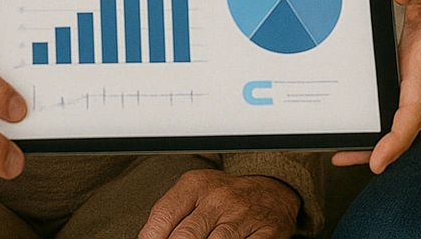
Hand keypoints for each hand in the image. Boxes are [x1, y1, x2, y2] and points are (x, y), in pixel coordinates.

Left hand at [138, 170, 299, 238]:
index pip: (163, 217)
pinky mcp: (264, 234)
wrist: (272, 193)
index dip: (153, 238)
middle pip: (185, 237)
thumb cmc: (226, 198)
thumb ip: (170, 215)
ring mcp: (241, 217)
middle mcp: (218, 199)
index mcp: (195, 186)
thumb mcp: (195, 194)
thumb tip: (148, 237)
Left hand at [331, 0, 420, 173]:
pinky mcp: (407, 90)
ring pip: (395, 127)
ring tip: (336, 152)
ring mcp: (414, 92)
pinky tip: (347, 137)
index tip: (379, 160)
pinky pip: (392, 117)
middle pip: (401, 129)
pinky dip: (373, 130)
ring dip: (369, 143)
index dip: (397, 137)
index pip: (413, 108)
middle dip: (375, 148)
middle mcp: (420, 86)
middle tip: (340, 155)